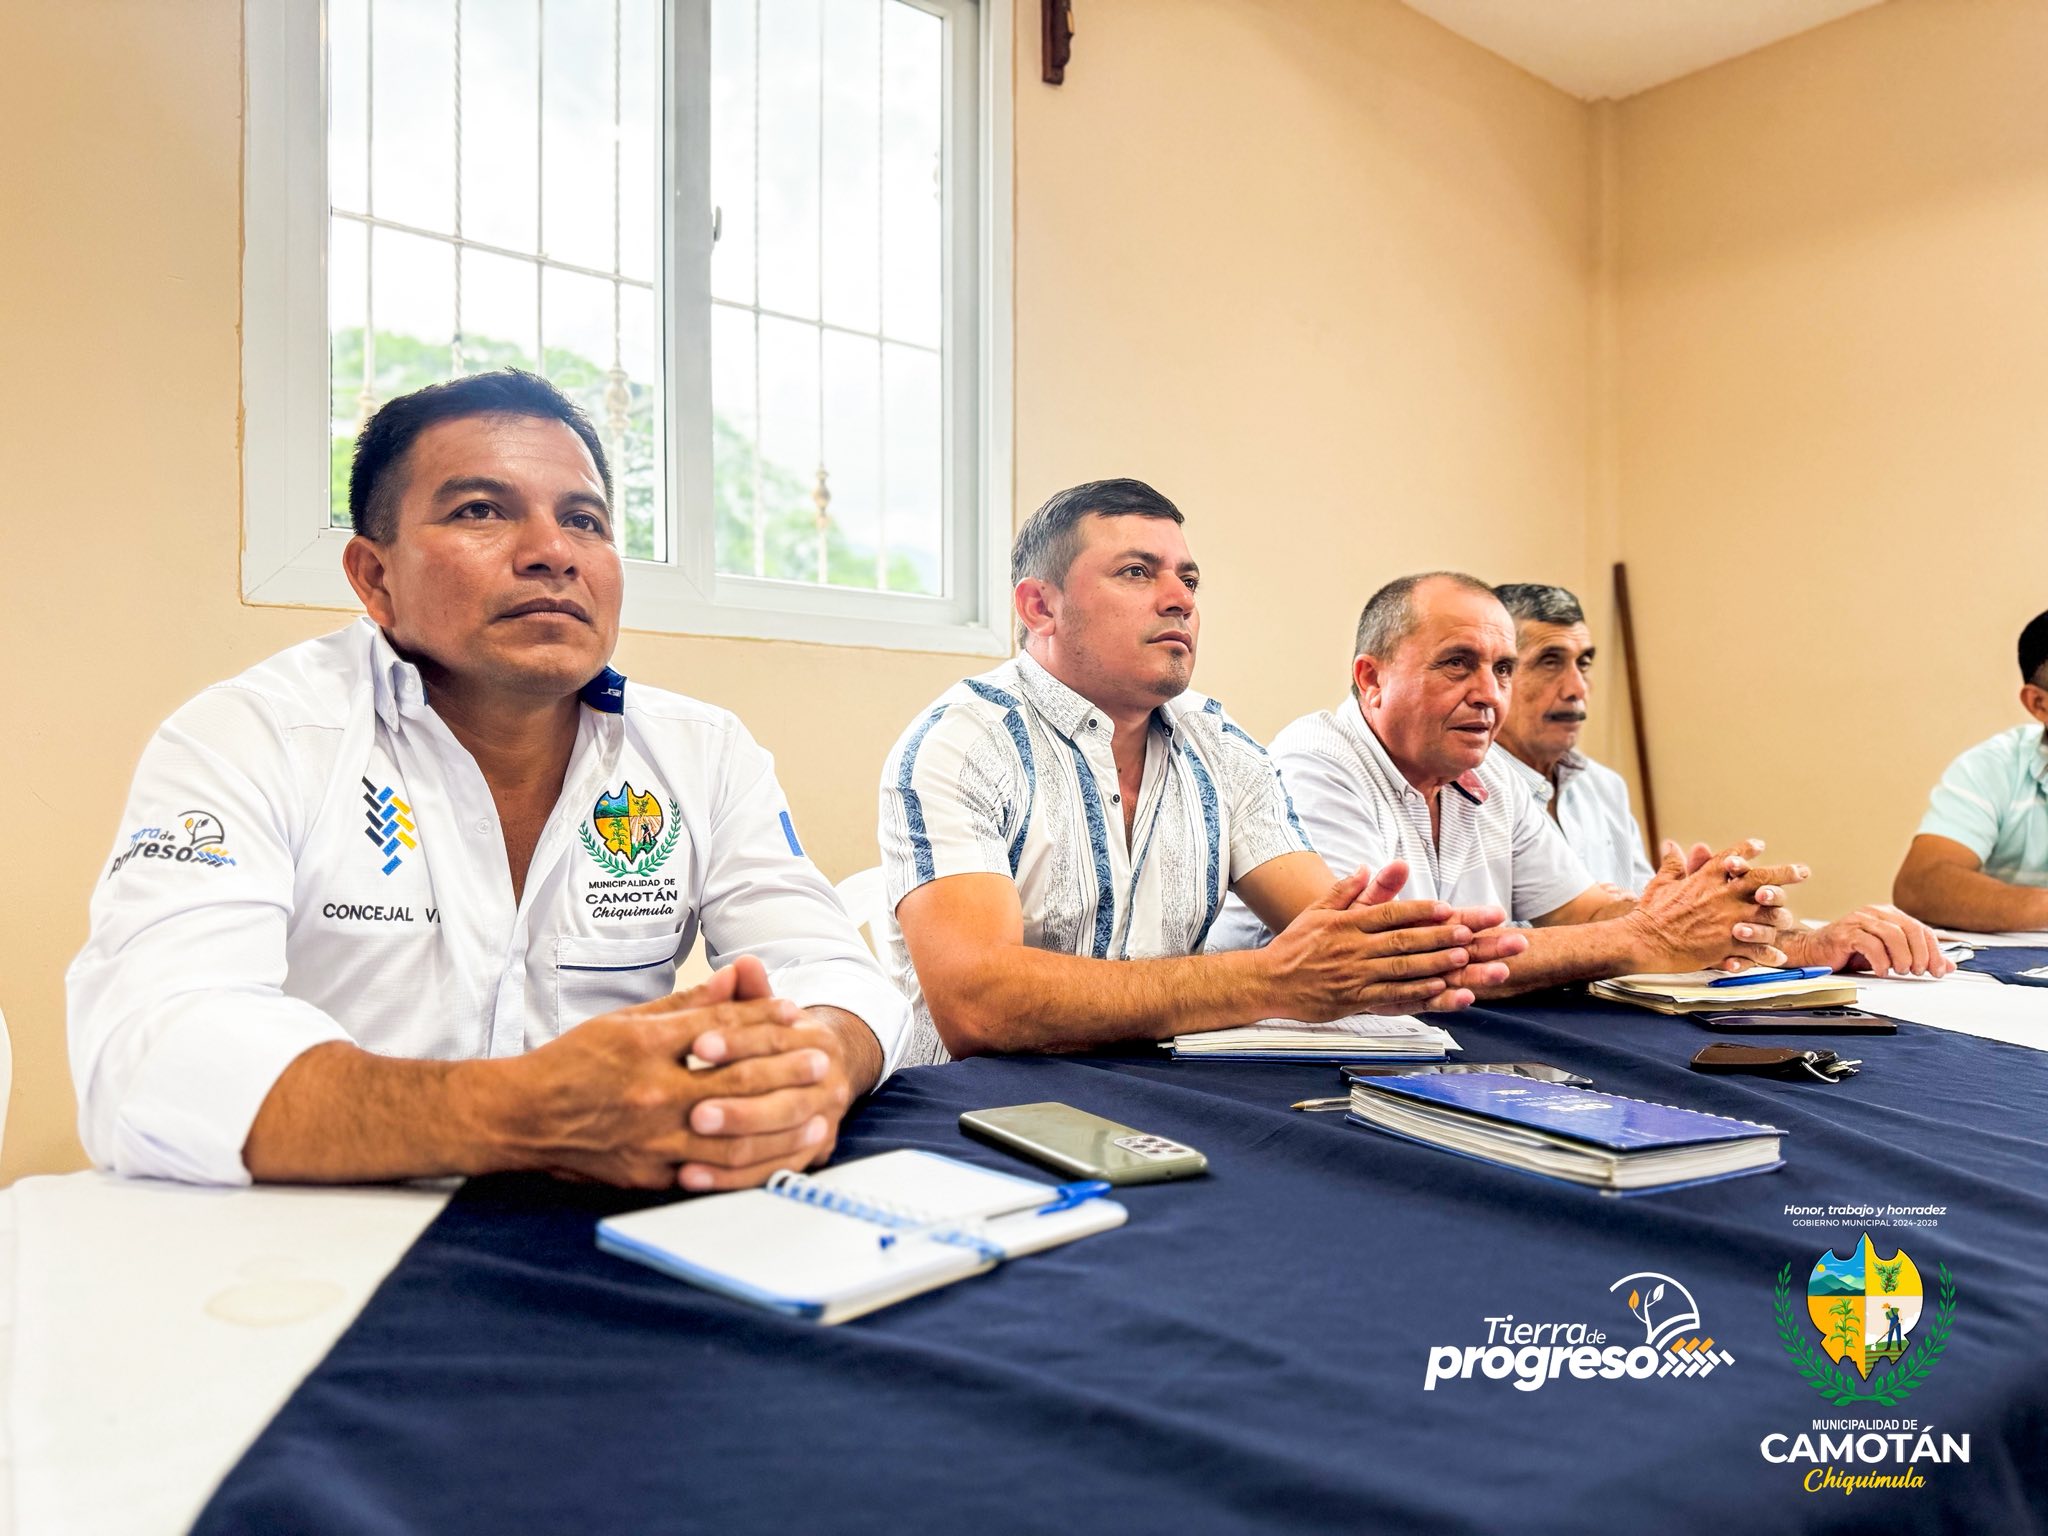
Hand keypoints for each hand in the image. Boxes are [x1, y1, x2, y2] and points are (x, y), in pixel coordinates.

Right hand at [481, 957, 843, 1190]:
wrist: (522, 1116)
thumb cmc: (574, 1062)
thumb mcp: (627, 1021)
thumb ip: (688, 1004)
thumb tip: (738, 976)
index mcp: (644, 1046)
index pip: (720, 1029)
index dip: (764, 1019)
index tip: (798, 1013)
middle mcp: (651, 1092)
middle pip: (736, 1082)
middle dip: (786, 1072)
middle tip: (822, 1064)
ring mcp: (650, 1139)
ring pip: (731, 1137)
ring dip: (780, 1128)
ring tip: (816, 1118)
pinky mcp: (648, 1174)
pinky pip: (708, 1175)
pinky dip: (747, 1168)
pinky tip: (776, 1160)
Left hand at [683, 984, 879, 1191]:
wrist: (829, 1070)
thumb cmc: (780, 1040)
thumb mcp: (768, 1011)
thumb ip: (750, 992)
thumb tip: (742, 964)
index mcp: (816, 1040)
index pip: (774, 1041)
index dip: (736, 1042)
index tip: (698, 1045)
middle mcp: (827, 1083)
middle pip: (781, 1099)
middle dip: (735, 1106)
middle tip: (692, 1111)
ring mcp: (821, 1122)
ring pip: (775, 1141)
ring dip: (730, 1147)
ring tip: (685, 1150)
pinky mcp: (807, 1157)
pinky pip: (768, 1173)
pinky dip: (729, 1179)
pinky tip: (690, 1177)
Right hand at [1266, 865, 1524, 1017]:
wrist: (1268, 981)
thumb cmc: (1295, 946)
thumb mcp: (1316, 911)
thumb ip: (1345, 890)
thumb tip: (1368, 868)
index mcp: (1345, 924)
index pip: (1389, 914)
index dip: (1420, 912)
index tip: (1446, 909)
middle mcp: (1352, 948)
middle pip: (1402, 940)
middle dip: (1437, 936)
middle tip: (1467, 933)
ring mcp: (1354, 975)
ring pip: (1401, 968)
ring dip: (1434, 963)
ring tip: (1461, 958)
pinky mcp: (1353, 999)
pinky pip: (1390, 994)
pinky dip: (1415, 991)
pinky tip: (1437, 988)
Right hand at [1624, 838, 1807, 971]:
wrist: (1645, 941)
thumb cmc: (1650, 913)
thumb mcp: (1661, 883)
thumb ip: (1673, 864)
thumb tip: (1671, 845)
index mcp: (1707, 879)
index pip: (1732, 856)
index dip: (1747, 849)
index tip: (1759, 845)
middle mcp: (1723, 896)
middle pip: (1763, 880)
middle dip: (1786, 873)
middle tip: (1802, 871)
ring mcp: (1728, 921)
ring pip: (1768, 916)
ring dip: (1780, 918)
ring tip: (1787, 920)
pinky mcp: (1727, 945)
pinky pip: (1757, 950)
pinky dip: (1769, 954)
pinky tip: (1777, 956)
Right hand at [1782, 905, 1951, 977]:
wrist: (1814, 952)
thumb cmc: (1848, 952)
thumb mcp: (1888, 955)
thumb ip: (1915, 957)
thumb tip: (1946, 965)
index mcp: (1887, 915)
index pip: (1920, 929)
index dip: (1934, 950)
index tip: (1938, 969)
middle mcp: (1874, 914)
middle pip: (1909, 929)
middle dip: (1921, 954)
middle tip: (1919, 971)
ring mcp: (1858, 921)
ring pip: (1892, 935)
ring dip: (1902, 958)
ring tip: (1901, 971)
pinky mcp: (1845, 934)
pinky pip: (1870, 945)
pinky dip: (1880, 961)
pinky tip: (1881, 970)